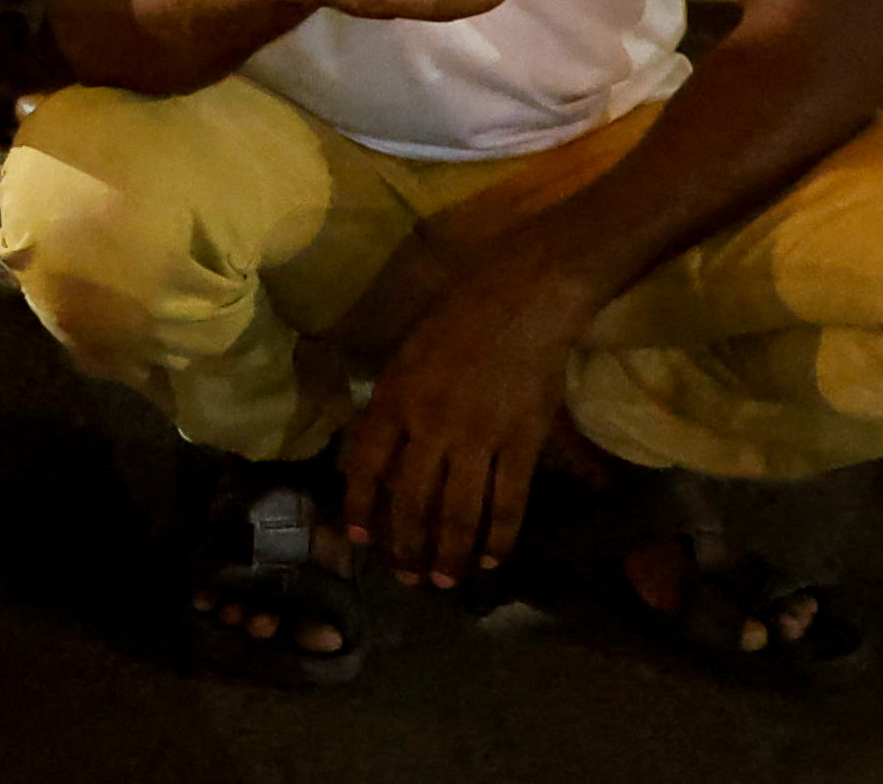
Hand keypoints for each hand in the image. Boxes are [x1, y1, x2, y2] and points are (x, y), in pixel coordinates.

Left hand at [335, 257, 598, 585]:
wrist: (523, 299)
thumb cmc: (458, 318)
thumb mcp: (405, 354)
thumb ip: (392, 403)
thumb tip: (378, 452)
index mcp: (395, 398)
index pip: (367, 466)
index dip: (362, 507)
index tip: (360, 539)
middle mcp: (431, 425)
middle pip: (413, 500)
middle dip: (407, 546)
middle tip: (407, 578)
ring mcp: (479, 438)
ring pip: (460, 512)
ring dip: (451, 554)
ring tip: (447, 582)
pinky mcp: (523, 444)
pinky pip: (509, 501)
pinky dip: (500, 536)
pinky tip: (492, 558)